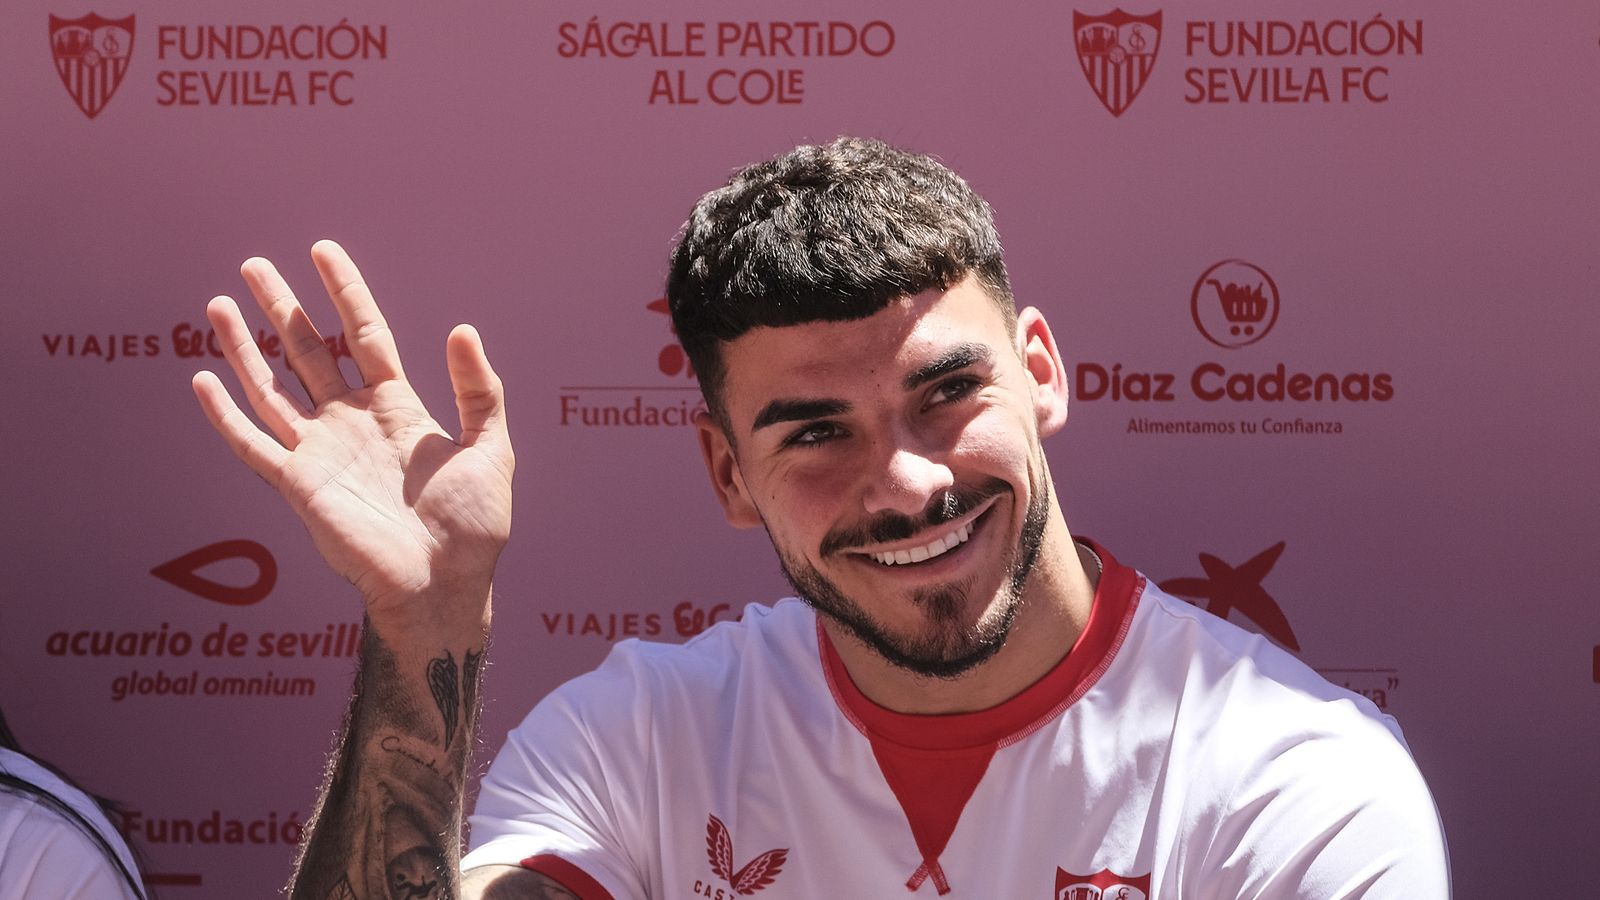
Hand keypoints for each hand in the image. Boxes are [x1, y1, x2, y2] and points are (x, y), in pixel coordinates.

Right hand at [192, 241, 513, 622]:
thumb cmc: (473, 526)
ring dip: (244, 348)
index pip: (364, 336)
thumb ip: (479, 392)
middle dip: (283, 308)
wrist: (444, 586)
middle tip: (256, 264)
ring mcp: (322, 453)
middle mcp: (353, 424)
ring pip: (272, 388)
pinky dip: (226, 414)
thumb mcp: (490, 449)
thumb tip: (462, 328)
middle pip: (309, 352)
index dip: (345, 293)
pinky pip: (252, 444)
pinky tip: (202, 379)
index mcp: (398, 409)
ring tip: (220, 304)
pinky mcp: (298, 486)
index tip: (322, 250)